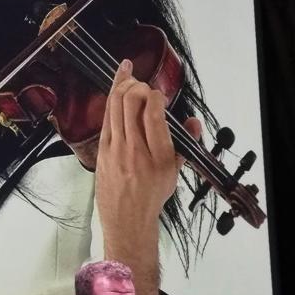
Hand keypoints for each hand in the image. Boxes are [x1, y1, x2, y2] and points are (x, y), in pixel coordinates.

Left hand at [95, 60, 200, 260]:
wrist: (126, 219)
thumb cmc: (150, 197)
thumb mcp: (175, 173)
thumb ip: (186, 143)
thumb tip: (194, 122)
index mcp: (157, 156)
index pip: (153, 114)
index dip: (156, 96)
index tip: (160, 94)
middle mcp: (134, 150)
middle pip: (130, 103)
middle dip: (138, 86)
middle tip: (145, 86)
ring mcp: (114, 149)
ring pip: (114, 105)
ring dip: (122, 85)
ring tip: (130, 76)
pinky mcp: (101, 149)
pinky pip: (105, 116)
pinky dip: (110, 97)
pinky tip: (117, 85)